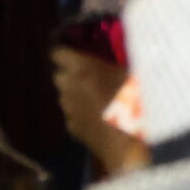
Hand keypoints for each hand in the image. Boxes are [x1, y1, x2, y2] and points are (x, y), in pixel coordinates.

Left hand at [51, 48, 135, 177]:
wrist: (128, 140)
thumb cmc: (132, 98)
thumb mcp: (129, 71)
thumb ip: (112, 62)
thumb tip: (113, 54)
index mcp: (80, 68)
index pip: (57, 53)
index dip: (64, 50)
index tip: (73, 49)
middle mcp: (68, 87)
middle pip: (58, 75)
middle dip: (69, 73)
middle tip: (87, 73)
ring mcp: (68, 109)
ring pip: (65, 95)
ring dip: (74, 93)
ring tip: (95, 95)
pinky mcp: (71, 127)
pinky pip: (72, 113)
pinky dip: (80, 111)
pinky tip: (97, 114)